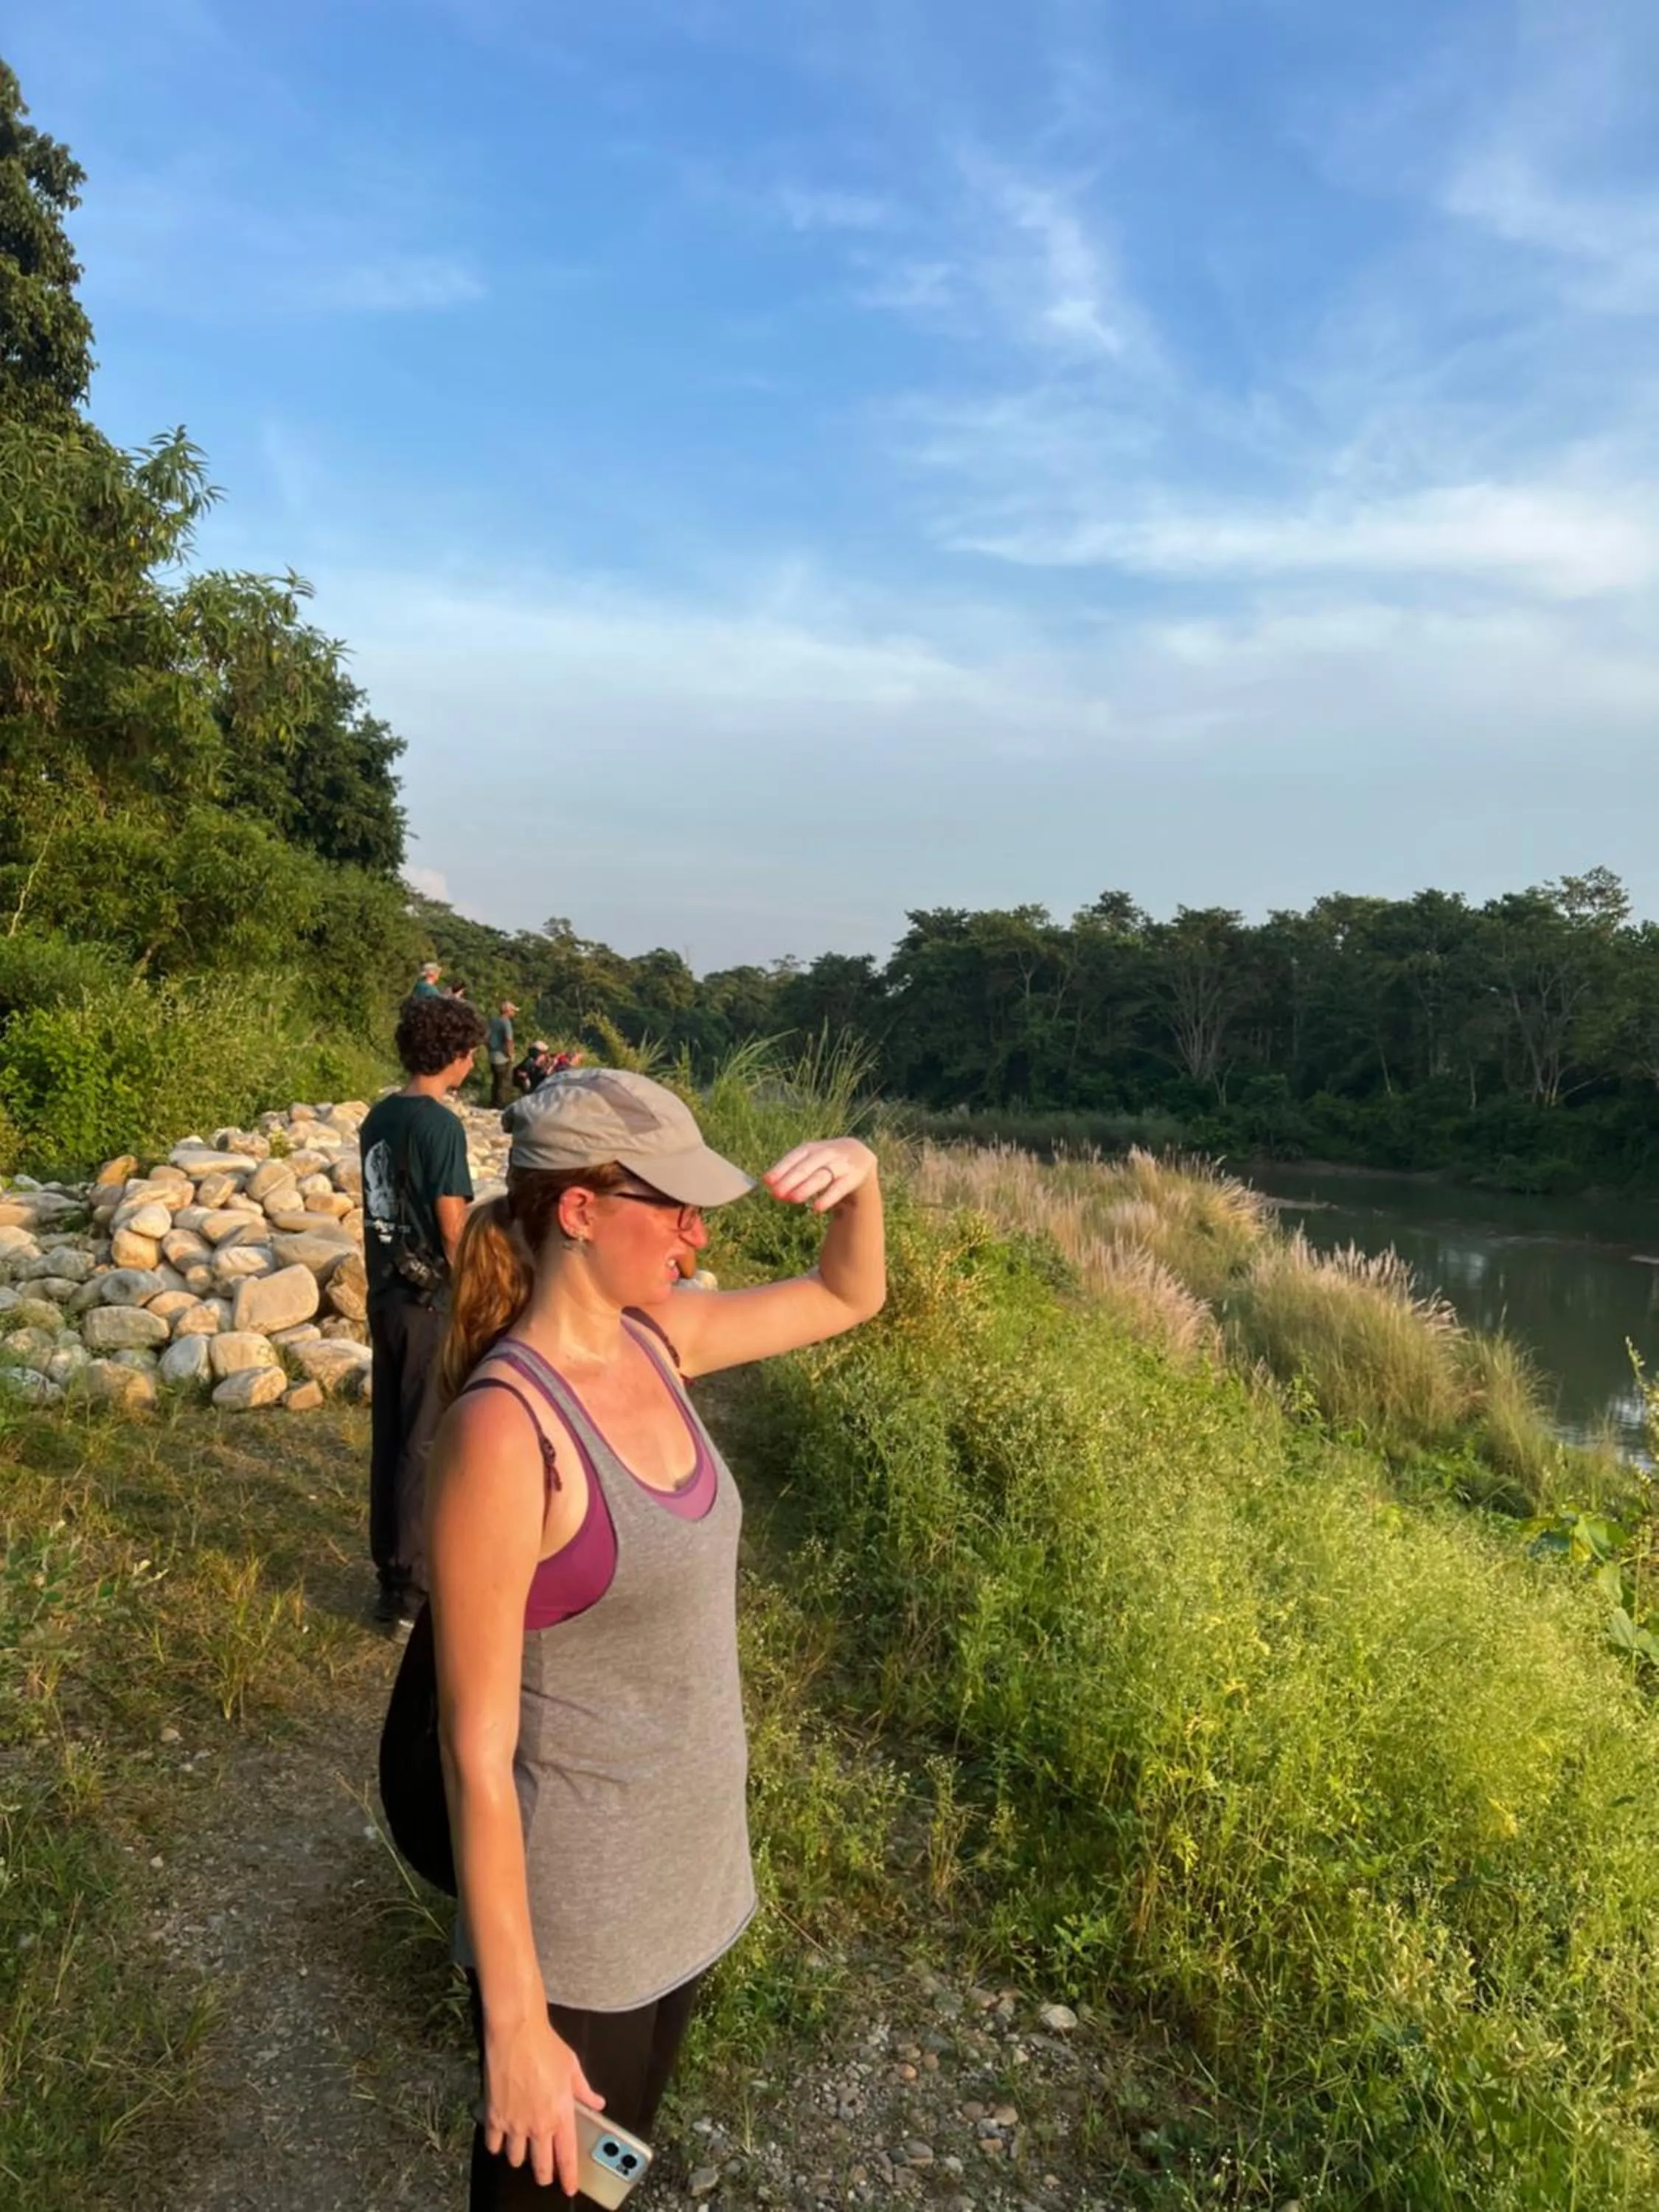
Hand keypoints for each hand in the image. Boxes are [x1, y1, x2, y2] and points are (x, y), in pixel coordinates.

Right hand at [481, 2012, 604, 2192]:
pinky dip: (497, 2146)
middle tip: (545, 2175)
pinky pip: (494, 2144)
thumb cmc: (547, 2047)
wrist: (517, 2033)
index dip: (568, 2177)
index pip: (566, 2157)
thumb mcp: (572, 2068)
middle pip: (540, 2166)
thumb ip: (584, 2091)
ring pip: (515, 2159)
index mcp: (561, 2115)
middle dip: (544, 2175)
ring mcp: (514, 2124)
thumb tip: (598, 2102)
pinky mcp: (494, 2117)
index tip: (569, 2188)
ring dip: (520, 2158)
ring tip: (523, 2150)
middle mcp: (538, 2126)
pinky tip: (501, 2140)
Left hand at [763, 1137, 877, 1212]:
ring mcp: (841, 1164)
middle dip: (790, 1180)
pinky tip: (816, 1208)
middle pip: (806, 1167)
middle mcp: (826, 1153)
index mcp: (810, 1148)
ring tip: (793, 1199)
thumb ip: (791, 1173)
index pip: (794, 1157)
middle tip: (776, 1193)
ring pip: (822, 1176)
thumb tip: (770, 1187)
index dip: (780, 1169)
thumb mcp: (809, 1162)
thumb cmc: (825, 1161)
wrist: (859, 1155)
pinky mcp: (854, 1176)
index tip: (766, 1181)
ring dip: (806, 1187)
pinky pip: (839, 1188)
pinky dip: (828, 1198)